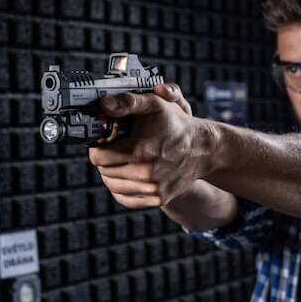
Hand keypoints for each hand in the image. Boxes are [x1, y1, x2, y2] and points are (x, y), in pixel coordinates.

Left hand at [88, 83, 212, 208]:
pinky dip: (121, 190)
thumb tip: (103, 104)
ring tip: (119, 161)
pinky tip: (125, 176)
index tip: (105, 140)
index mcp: (139, 151)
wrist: (203, 148)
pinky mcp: (159, 199)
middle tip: (112, 149)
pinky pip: (127, 199)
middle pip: (104, 172)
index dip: (98, 147)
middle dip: (104, 160)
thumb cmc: (176, 124)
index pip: (99, 157)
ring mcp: (153, 188)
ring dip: (111, 174)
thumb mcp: (154, 104)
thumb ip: (127, 102)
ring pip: (113, 187)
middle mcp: (145, 173)